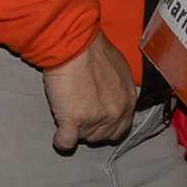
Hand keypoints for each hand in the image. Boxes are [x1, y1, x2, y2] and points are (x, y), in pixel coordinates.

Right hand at [42, 32, 135, 152]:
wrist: (74, 44)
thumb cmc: (93, 50)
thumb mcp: (118, 71)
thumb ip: (117, 90)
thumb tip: (109, 97)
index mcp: (128, 102)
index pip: (120, 128)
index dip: (106, 125)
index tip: (95, 117)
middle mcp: (116, 113)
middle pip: (102, 135)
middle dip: (90, 127)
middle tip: (78, 110)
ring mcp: (95, 118)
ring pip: (83, 137)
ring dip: (75, 129)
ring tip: (67, 110)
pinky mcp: (73, 120)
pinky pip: (66, 141)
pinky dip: (61, 140)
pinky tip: (58, 135)